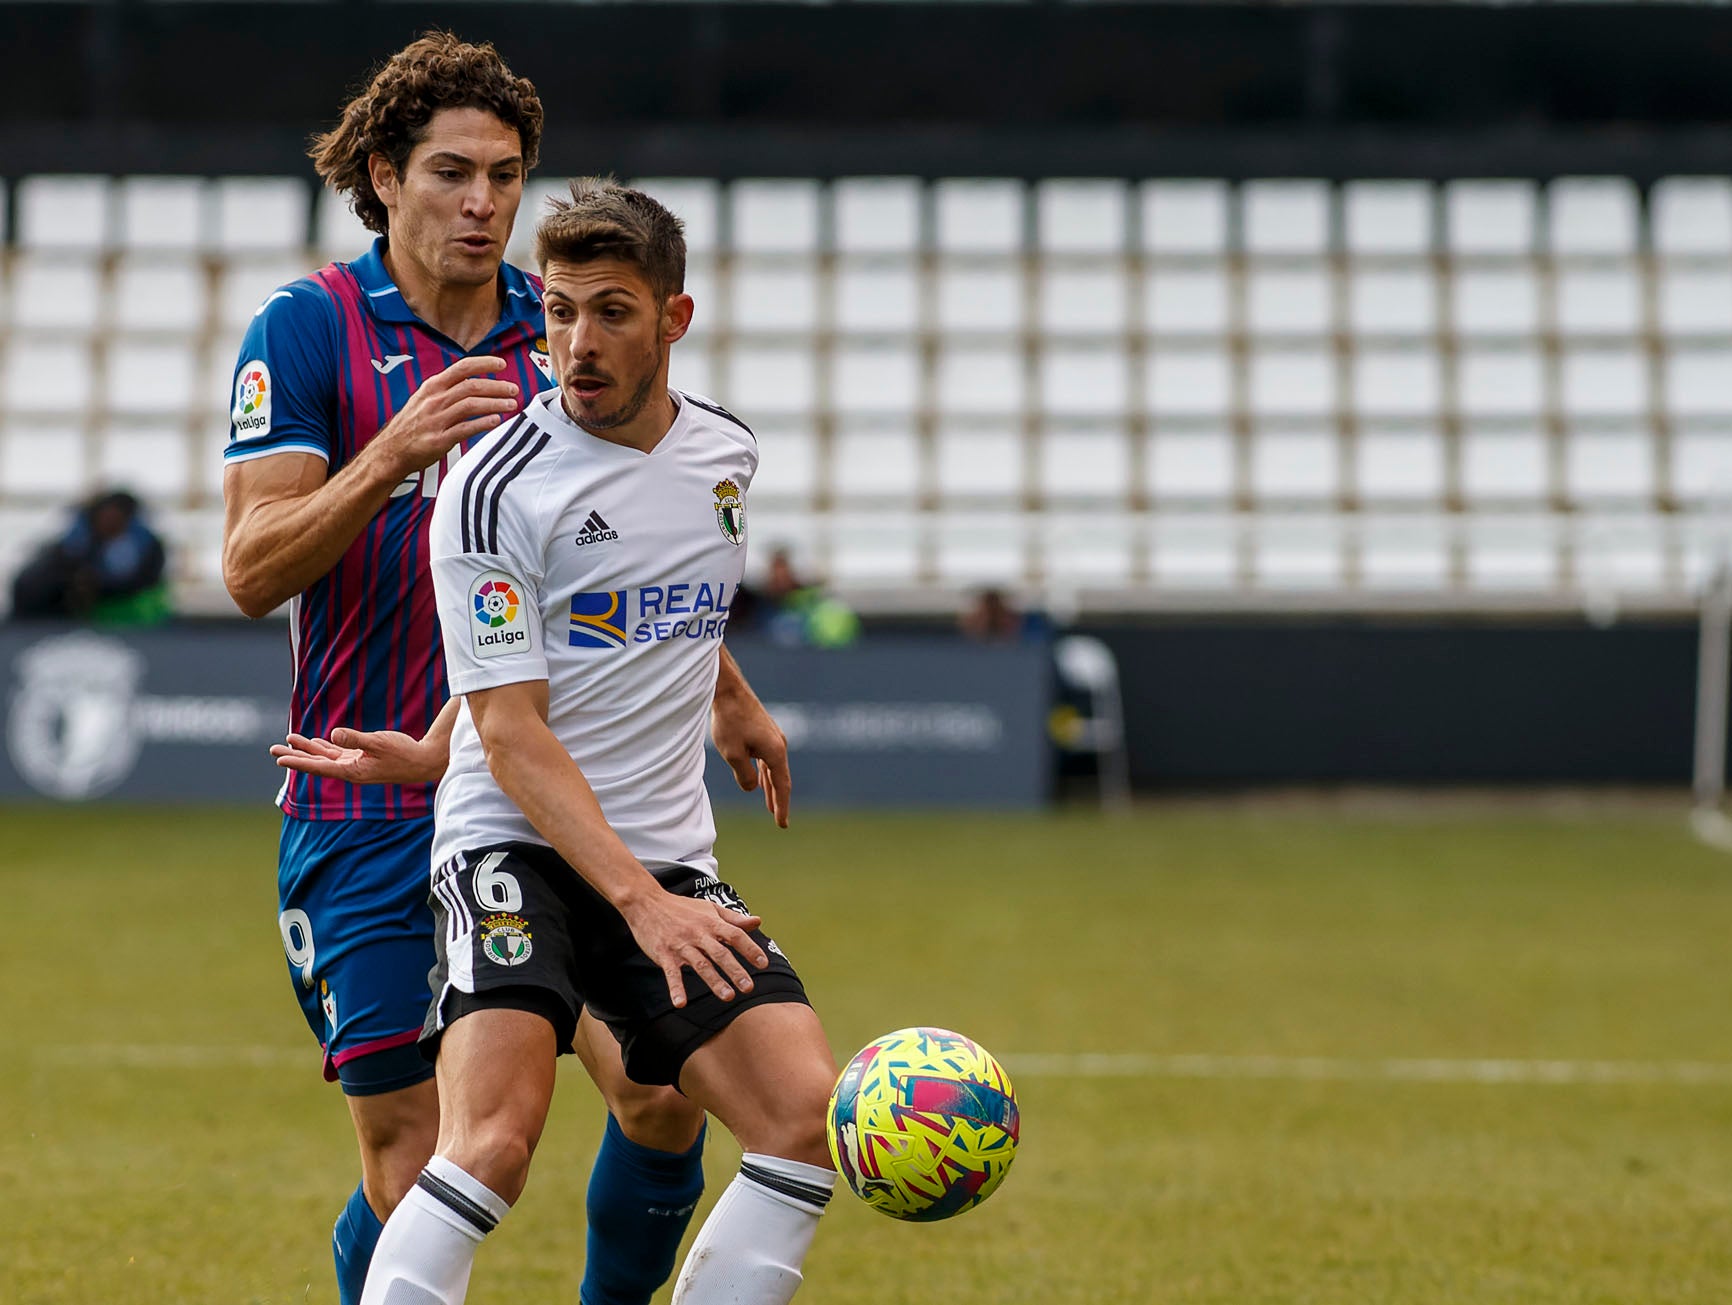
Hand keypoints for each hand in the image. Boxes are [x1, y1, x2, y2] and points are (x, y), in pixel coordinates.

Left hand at [270, 727, 445, 785]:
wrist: (424, 762)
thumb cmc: (404, 753)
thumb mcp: (379, 742)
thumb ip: (356, 738)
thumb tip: (332, 734)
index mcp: (352, 771)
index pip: (318, 767)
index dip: (298, 762)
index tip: (280, 758)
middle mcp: (350, 771)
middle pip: (316, 764)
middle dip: (295, 755)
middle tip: (272, 749)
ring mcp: (356, 765)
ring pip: (325, 757)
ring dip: (307, 749)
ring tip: (289, 740)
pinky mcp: (362, 759)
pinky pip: (338, 754)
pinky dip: (325, 748)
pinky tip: (317, 742)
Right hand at [376, 355, 519, 475]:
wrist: (389, 451)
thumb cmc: (410, 426)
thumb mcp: (424, 399)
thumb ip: (446, 391)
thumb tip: (474, 384)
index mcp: (432, 387)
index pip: (462, 368)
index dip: (484, 364)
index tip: (501, 365)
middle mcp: (434, 400)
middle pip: (471, 386)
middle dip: (497, 386)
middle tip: (513, 389)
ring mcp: (436, 420)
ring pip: (471, 405)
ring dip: (495, 404)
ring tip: (511, 405)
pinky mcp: (438, 440)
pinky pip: (465, 429)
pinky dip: (482, 423)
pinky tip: (496, 421)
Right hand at [620, 889, 769, 1007]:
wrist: (647, 902)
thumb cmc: (682, 907)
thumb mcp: (709, 908)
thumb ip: (733, 918)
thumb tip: (757, 922)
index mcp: (711, 923)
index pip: (735, 935)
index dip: (750, 949)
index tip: (763, 964)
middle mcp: (698, 934)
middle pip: (720, 953)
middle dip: (735, 971)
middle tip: (749, 988)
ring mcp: (681, 945)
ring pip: (700, 965)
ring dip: (714, 982)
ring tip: (728, 997)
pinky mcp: (664, 954)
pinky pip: (671, 973)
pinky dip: (675, 988)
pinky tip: (681, 1003)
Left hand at [711, 686, 790, 827]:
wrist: (728, 690)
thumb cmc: (730, 721)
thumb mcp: (733, 755)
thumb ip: (745, 776)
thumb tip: (753, 787)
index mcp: (776, 752)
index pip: (782, 786)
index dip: (782, 806)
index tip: (782, 824)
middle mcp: (779, 745)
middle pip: (781, 779)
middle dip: (779, 800)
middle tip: (780, 820)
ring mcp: (773, 737)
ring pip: (774, 768)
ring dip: (771, 787)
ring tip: (769, 805)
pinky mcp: (764, 731)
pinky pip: (767, 758)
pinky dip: (765, 772)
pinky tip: (761, 779)